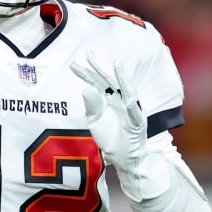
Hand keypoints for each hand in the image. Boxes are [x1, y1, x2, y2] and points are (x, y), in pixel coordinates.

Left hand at [70, 53, 164, 200]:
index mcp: (108, 99)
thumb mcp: (95, 121)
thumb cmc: (111, 137)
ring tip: (117, 66)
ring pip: (127, 92)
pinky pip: (135, 114)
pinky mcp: (138, 124)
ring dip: (123, 79)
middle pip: (110, 81)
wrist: (124, 157)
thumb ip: (91, 106)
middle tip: (89, 54)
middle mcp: (120, 100)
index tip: (73, 65)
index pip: (96, 83)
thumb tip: (86, 89)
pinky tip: (129, 98)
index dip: (86, 74)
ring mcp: (130, 111)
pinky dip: (133, 106)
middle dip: (100, 68)